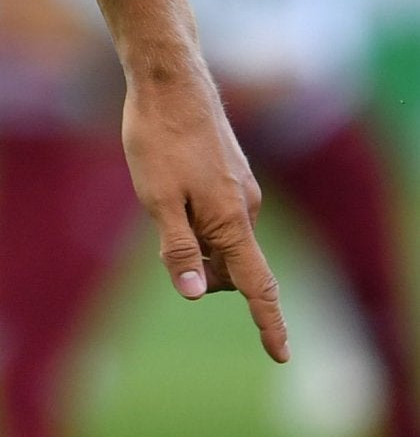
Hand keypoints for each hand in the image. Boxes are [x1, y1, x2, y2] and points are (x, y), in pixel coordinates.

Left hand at [123, 66, 287, 362]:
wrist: (170, 81)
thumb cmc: (158, 137)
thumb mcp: (156, 197)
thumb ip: (177, 247)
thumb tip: (195, 294)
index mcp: (231, 221)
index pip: (256, 285)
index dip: (268, 323)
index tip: (281, 354)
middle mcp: (246, 208)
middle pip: (230, 267)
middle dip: (203, 273)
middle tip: (164, 242)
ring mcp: (241, 190)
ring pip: (220, 239)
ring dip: (195, 240)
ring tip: (160, 198)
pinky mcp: (231, 175)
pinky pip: (216, 214)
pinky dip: (195, 217)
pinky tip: (168, 183)